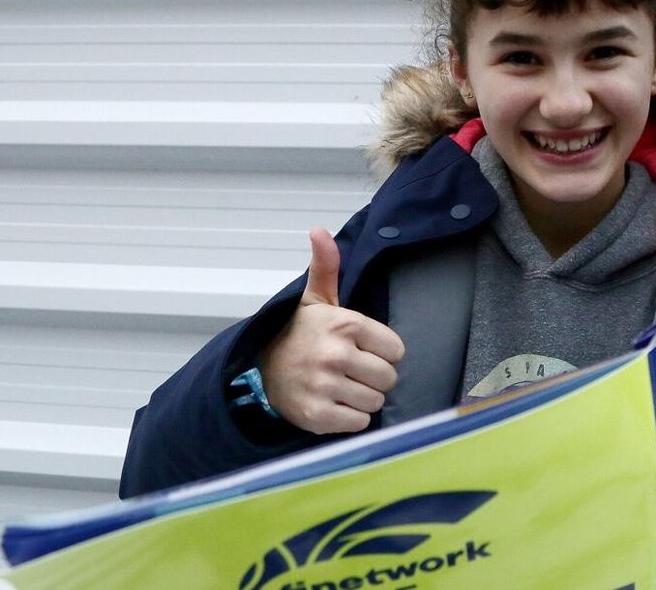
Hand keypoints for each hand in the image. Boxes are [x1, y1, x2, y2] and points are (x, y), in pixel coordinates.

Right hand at [261, 228, 404, 433]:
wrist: (259, 369)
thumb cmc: (298, 334)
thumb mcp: (314, 298)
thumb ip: (326, 266)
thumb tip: (319, 231)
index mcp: (344, 324)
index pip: (396, 349)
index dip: (382, 352)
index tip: (362, 349)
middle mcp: (335, 354)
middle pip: (389, 378)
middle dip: (375, 377)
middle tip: (352, 371)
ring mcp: (325, 386)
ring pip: (376, 402)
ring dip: (363, 398)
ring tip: (342, 386)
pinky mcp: (318, 415)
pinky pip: (359, 423)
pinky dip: (350, 418)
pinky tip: (335, 404)